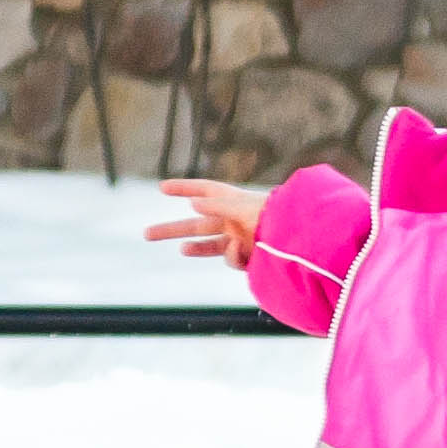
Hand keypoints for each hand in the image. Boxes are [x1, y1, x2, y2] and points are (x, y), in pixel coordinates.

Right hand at [146, 178, 264, 267]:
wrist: (300, 239)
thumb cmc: (273, 216)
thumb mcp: (242, 207)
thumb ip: (217, 205)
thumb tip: (193, 204)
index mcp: (230, 200)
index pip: (202, 189)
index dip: (183, 187)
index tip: (163, 187)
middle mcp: (231, 219)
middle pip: (195, 224)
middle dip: (171, 228)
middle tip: (146, 233)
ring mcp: (238, 239)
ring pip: (209, 245)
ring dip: (195, 248)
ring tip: (182, 250)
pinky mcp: (247, 257)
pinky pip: (231, 260)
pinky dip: (232, 257)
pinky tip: (241, 249)